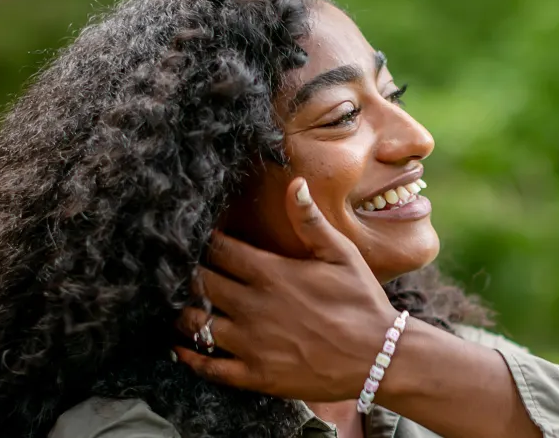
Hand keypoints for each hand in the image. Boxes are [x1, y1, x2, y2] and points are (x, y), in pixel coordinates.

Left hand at [174, 177, 399, 402]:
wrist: (377, 357)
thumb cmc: (362, 301)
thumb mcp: (341, 255)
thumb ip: (311, 221)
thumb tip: (295, 183)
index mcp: (271, 273)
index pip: (220, 250)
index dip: (205, 241)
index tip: (198, 238)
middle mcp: (253, 306)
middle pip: (201, 284)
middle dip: (189, 275)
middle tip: (182, 271)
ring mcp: (250, 343)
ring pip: (196, 324)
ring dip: (184, 313)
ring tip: (180, 306)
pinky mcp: (254, 374)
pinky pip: (208, 366)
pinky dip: (189, 357)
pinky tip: (180, 348)